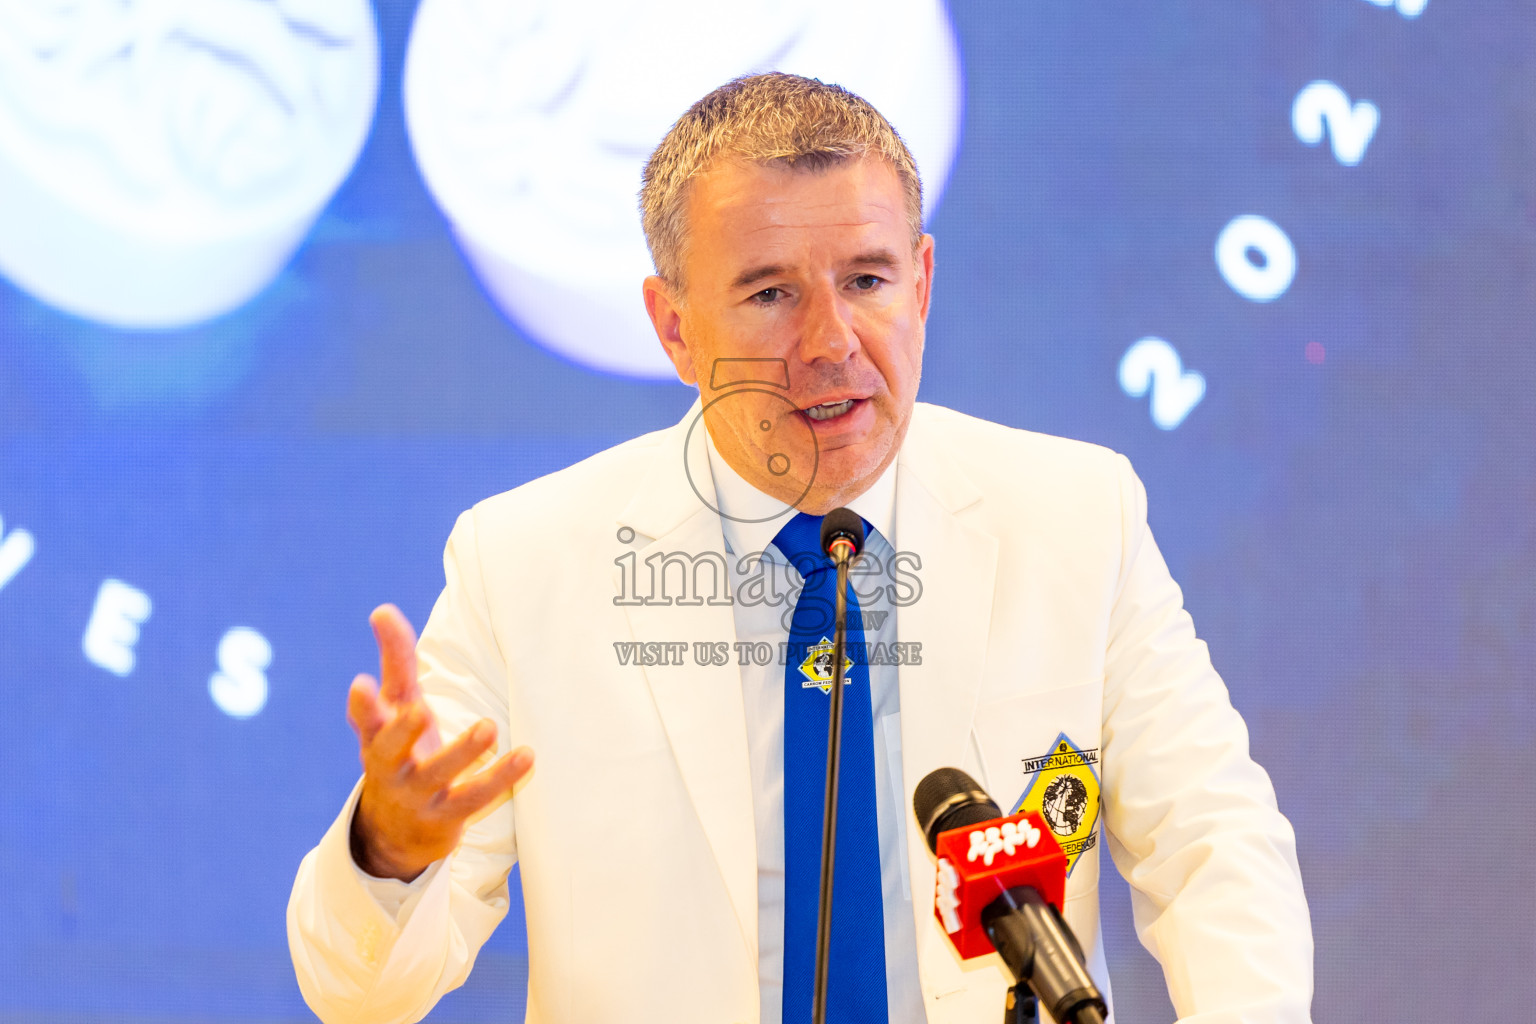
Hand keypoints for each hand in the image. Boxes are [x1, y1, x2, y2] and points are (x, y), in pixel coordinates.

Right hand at [346, 604, 533, 881]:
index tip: (362, 684)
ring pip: (438, 774)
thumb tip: (382, 609)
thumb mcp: (396, 706)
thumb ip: (395, 660)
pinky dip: (501, 777)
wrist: (395, 832)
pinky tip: (527, 755)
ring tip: (488, 727)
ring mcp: (417, 793)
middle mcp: (390, 766)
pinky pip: (475, 796)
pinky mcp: (446, 815)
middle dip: (402, 731)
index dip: (362, 704)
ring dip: (463, 751)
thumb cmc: (400, 750)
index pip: (364, 718)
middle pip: (390, 749)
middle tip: (418, 711)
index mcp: (375, 737)